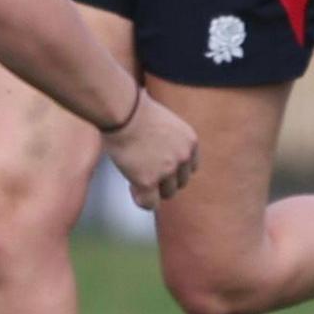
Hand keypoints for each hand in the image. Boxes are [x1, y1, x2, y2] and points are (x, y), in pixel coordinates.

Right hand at [101, 92, 199, 206]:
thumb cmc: (134, 110)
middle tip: (144, 171)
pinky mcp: (149, 180)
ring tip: (136, 176)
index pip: (190, 167)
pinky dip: (141, 199)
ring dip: (153, 189)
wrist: (122, 111)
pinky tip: (132, 186)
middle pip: (180, 182)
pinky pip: (149, 203)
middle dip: (164, 181)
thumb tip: (157, 156)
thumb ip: (168, 141)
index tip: (158, 165)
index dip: (174, 169)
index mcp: (190, 141)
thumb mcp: (162, 123)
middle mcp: (184, 157)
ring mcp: (168, 170)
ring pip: (167, 194)